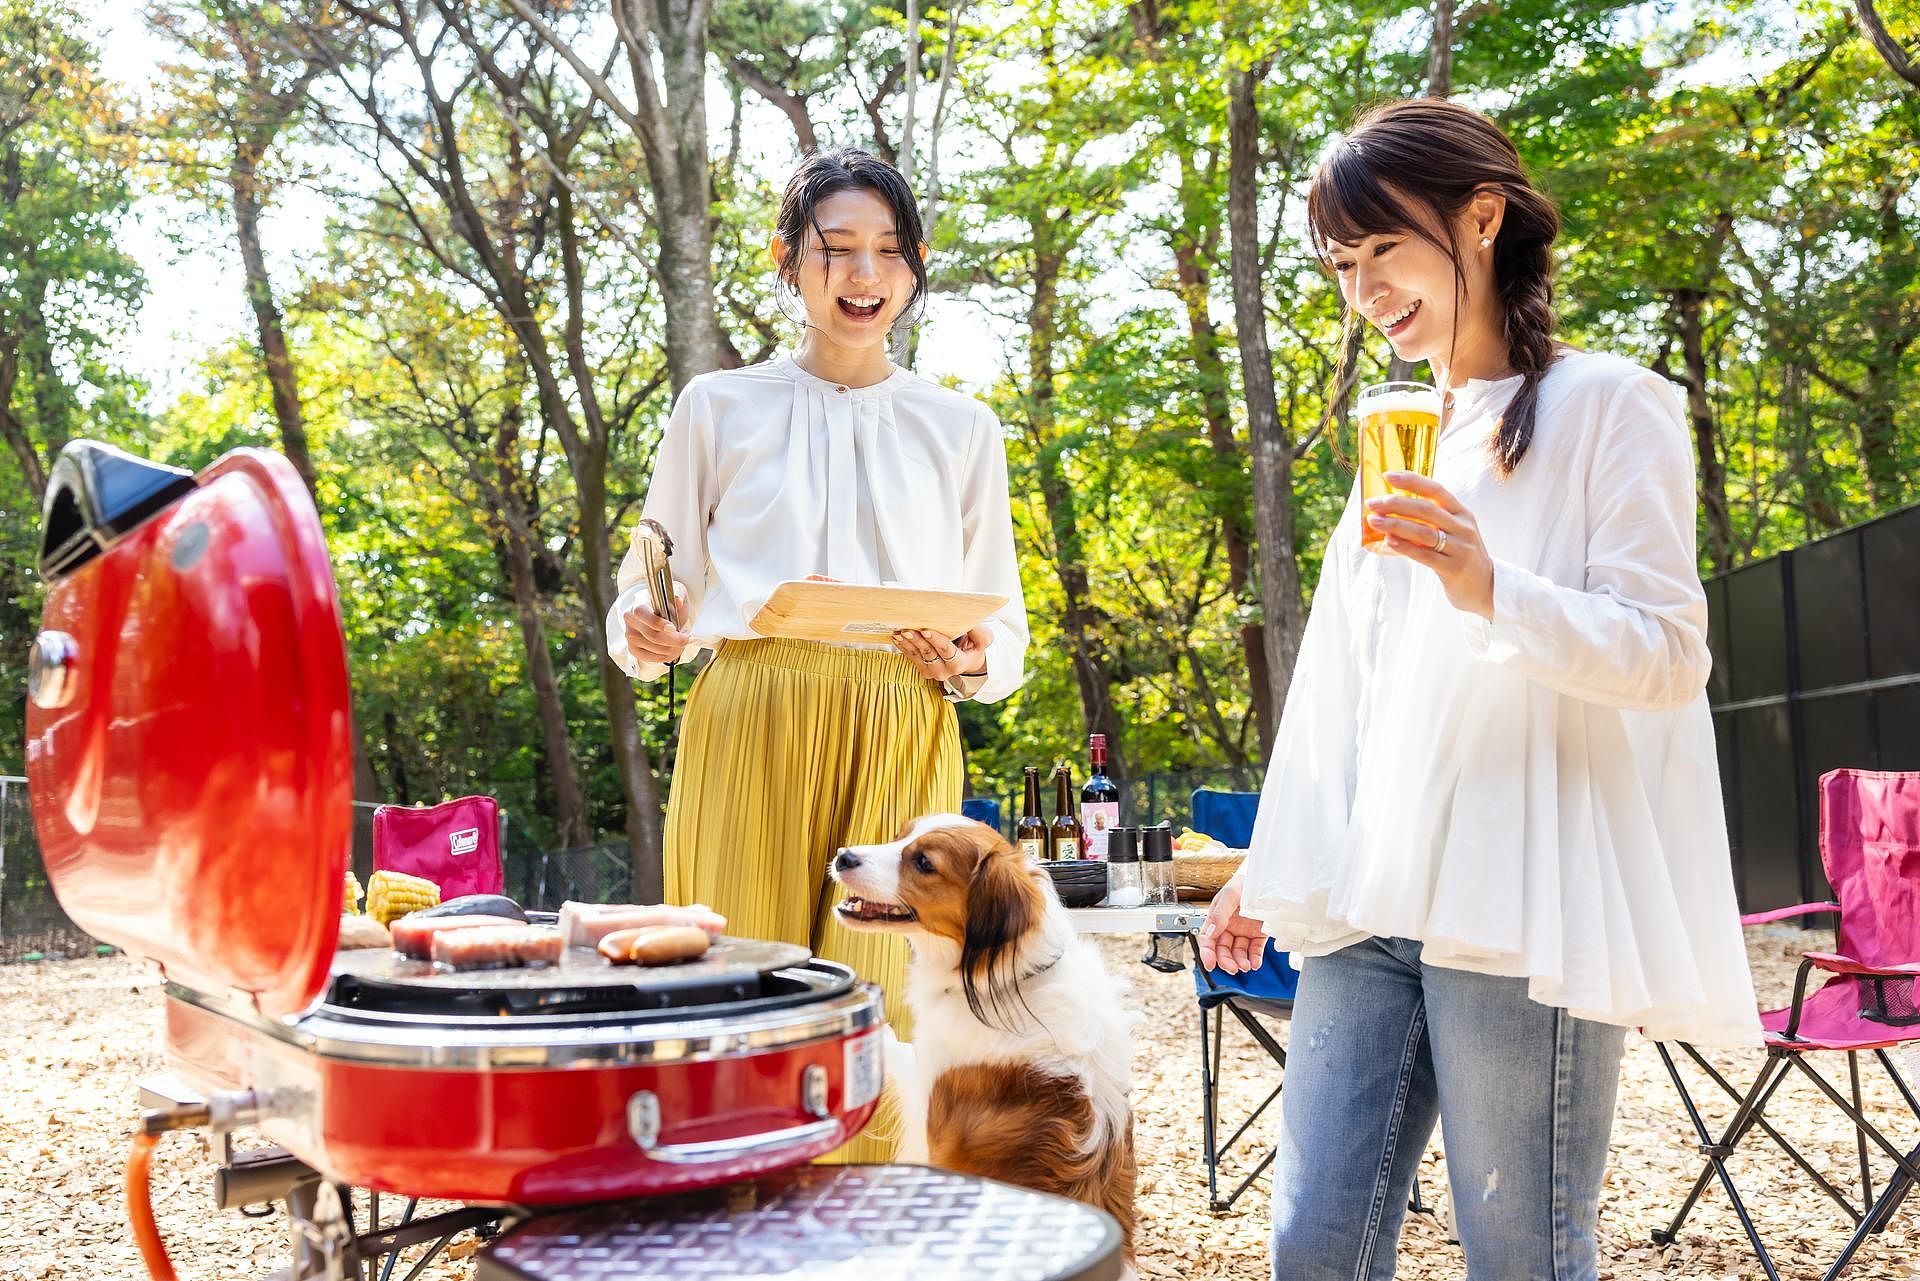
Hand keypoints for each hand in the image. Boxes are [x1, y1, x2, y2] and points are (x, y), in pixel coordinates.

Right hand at [621, 581, 690, 663]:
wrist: (657, 611)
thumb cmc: (666, 602)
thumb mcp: (675, 592)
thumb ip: (678, 593)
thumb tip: (677, 598)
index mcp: (638, 604)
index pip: (642, 614)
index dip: (658, 623)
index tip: (674, 627)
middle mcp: (630, 621)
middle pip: (654, 636)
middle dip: (676, 639)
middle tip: (688, 636)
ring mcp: (630, 637)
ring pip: (657, 649)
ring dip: (675, 648)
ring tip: (682, 640)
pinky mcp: (634, 649)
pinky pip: (654, 658)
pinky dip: (669, 656)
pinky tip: (675, 648)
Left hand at [892, 625, 989, 682]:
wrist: (967, 659)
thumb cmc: (974, 646)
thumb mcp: (983, 640)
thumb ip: (979, 632)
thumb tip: (971, 621)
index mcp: (959, 664)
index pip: (946, 651)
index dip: (936, 640)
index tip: (926, 630)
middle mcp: (944, 671)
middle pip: (929, 653)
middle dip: (917, 640)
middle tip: (907, 629)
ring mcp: (932, 672)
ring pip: (917, 656)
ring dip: (907, 643)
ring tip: (899, 632)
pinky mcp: (923, 669)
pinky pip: (911, 657)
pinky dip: (903, 646)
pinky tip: (897, 637)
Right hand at [1198, 874, 1267, 973]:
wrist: (1268, 878)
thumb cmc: (1246, 882)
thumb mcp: (1231, 894)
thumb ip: (1219, 913)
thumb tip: (1210, 932)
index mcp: (1217, 917)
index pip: (1208, 938)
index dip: (1207, 953)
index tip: (1210, 964)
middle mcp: (1229, 926)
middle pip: (1222, 949)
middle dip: (1225, 961)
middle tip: (1232, 968)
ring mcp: (1244, 931)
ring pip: (1238, 952)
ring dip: (1240, 961)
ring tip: (1246, 966)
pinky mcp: (1259, 934)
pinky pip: (1255, 950)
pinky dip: (1255, 959)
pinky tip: (1255, 963)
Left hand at [1366, 472, 1495, 619]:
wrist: (1486, 587)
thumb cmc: (1460, 555)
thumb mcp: (1454, 531)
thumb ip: (1432, 520)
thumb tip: (1392, 510)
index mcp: (1462, 513)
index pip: (1436, 490)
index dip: (1412, 481)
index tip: (1388, 475)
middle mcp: (1463, 528)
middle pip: (1427, 509)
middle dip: (1397, 504)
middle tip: (1373, 503)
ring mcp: (1460, 548)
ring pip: (1424, 532)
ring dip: (1396, 524)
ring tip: (1374, 521)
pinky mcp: (1453, 569)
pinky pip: (1425, 555)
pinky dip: (1405, 547)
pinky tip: (1388, 541)